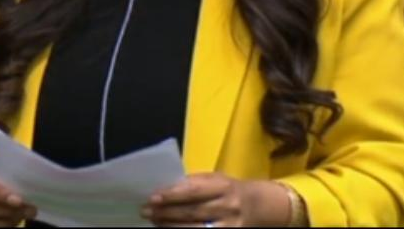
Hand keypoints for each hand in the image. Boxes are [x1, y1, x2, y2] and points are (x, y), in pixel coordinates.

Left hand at [141, 173, 289, 226]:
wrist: (259, 207)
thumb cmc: (230, 189)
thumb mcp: (216, 179)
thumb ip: (195, 183)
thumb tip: (166, 189)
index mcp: (223, 186)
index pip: (194, 191)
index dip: (172, 195)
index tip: (152, 197)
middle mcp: (227, 207)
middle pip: (192, 212)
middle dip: (166, 213)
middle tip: (145, 211)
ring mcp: (229, 226)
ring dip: (171, 227)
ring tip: (154, 222)